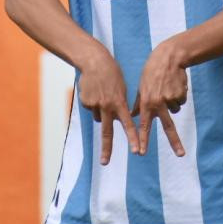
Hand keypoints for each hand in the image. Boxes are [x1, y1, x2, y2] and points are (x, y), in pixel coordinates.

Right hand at [77, 47, 140, 164]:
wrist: (94, 61)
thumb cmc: (112, 74)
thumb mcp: (122, 89)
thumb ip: (120, 105)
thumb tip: (114, 120)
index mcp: (119, 103)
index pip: (128, 124)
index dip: (133, 138)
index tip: (137, 151)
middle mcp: (107, 106)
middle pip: (107, 132)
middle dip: (107, 149)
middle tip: (105, 163)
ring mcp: (95, 105)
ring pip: (99, 117)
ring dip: (101, 111)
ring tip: (103, 94)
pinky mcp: (85, 102)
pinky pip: (91, 109)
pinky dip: (93, 103)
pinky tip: (94, 91)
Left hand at [131, 42, 186, 157]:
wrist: (169, 57)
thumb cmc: (152, 72)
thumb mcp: (141, 87)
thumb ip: (138, 103)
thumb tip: (132, 116)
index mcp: (146, 102)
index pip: (143, 125)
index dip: (142, 140)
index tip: (140, 153)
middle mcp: (158, 103)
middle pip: (168, 127)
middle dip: (175, 142)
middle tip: (181, 155)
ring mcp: (170, 99)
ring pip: (174, 111)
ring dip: (172, 103)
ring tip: (167, 88)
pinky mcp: (180, 95)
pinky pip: (180, 102)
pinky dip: (178, 96)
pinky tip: (174, 85)